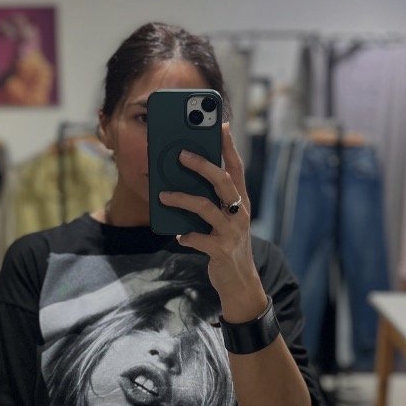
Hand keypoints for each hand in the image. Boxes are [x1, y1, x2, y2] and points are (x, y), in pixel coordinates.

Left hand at [158, 122, 257, 297]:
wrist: (239, 281)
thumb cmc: (227, 244)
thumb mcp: (225, 219)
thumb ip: (213, 200)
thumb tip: (183, 180)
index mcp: (241, 201)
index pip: (237, 168)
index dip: (229, 146)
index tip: (220, 125)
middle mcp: (240, 213)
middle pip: (222, 181)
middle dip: (202, 164)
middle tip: (181, 154)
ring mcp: (232, 231)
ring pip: (206, 207)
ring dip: (182, 199)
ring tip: (163, 195)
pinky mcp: (221, 250)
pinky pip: (199, 238)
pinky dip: (186, 236)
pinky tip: (178, 235)